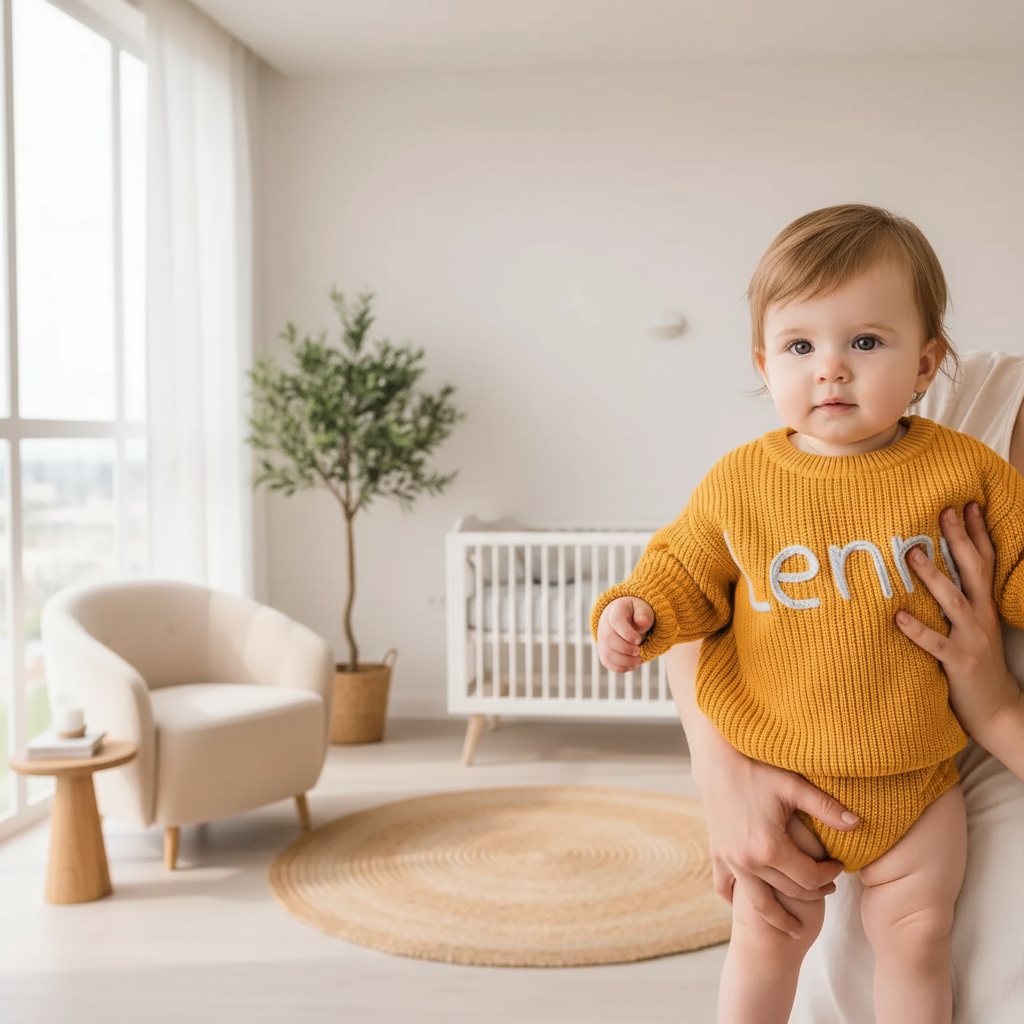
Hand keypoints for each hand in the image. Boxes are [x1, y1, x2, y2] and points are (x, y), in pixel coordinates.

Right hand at [597, 596, 653, 671]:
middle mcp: (605, 626)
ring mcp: (602, 639)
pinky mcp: (604, 651)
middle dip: (627, 649)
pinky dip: (621, 668)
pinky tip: (632, 666)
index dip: (627, 633)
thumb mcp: (642, 609)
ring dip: (625, 661)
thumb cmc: (635, 614)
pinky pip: (607, 663)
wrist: (624, 618)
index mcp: (615, 612)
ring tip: (639, 660)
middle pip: (609, 639)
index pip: (616, 621)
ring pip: (608, 654)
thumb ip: (644, 614)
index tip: (638, 640)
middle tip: (639, 651)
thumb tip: (642, 621)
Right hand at [700, 752, 856, 936]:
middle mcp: (749, 861)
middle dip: (814, 891)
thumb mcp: (793, 787)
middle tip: (827, 884)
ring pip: (760, 903)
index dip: (830, 874)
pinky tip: (754, 901)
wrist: (717, 763)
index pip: (810, 877)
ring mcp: (731, 861)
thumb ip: (826, 808)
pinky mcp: (717, 855)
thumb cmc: (757, 771)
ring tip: (795, 925)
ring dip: (779, 917)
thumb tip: (858, 823)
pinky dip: (738, 899)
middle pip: (790, 891)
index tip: (839, 866)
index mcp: (771, 848)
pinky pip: (726, 889)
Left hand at [895, 503, 1019, 737]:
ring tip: (910, 554)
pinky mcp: (958, 663)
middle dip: (959, 540)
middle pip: (973, 571)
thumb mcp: (973, 628)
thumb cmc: (975, 664)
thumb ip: (958, 603)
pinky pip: (934, 644)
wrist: (997, 711)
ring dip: (932, 577)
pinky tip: (896, 617)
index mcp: (984, 607)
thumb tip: (929, 571)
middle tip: (943, 511)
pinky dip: (916, 630)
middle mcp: (982, 618)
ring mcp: (972, 639)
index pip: (985, 562)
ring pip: (953, 602)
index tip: (966, 504)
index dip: (977, 533)